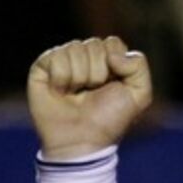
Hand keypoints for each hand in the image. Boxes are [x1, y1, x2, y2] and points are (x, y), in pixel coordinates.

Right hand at [28, 37, 152, 159]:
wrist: (81, 139)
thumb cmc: (109, 118)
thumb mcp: (139, 95)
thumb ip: (138, 66)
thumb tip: (111, 54)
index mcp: (109, 61)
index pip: (112, 43)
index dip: (115, 64)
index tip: (112, 85)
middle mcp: (86, 57)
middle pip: (94, 44)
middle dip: (98, 72)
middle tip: (92, 92)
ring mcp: (63, 60)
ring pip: (74, 48)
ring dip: (80, 77)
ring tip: (76, 94)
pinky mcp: (43, 67)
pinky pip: (54, 57)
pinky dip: (61, 78)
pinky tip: (61, 92)